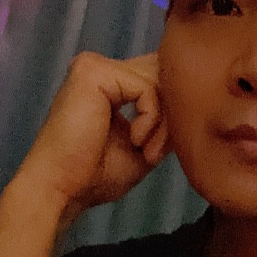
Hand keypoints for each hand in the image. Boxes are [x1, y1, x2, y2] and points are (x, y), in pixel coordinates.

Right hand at [15, 52, 168, 222]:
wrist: (62, 190)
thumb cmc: (97, 175)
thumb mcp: (144, 141)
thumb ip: (164, 116)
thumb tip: (194, 99)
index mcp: (109, 84)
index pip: (158, 76)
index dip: (171, 110)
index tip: (159, 149)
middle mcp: (100, 68)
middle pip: (162, 73)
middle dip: (171, 115)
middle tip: (155, 151)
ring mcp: (95, 66)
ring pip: (159, 81)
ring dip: (163, 122)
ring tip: (146, 150)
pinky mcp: (94, 73)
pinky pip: (148, 89)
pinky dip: (151, 119)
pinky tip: (135, 141)